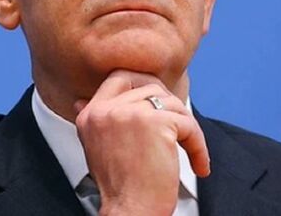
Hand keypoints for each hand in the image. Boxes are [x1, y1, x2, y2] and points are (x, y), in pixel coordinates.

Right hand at [74, 70, 209, 215]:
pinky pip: (188, 124)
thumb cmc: (120, 188)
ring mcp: (131, 113)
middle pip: (148, 84)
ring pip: (171, 103)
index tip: (155, 104)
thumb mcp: (95, 147)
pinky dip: (198, 144)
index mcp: (91, 114)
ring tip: (189, 150)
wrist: (130, 212)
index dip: (141, 85)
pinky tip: (198, 163)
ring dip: (186, 127)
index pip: (117, 78)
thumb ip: (97, 121)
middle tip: (178, 122)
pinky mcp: (157, 123)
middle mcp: (106, 110)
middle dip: (168, 100)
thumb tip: (81, 101)